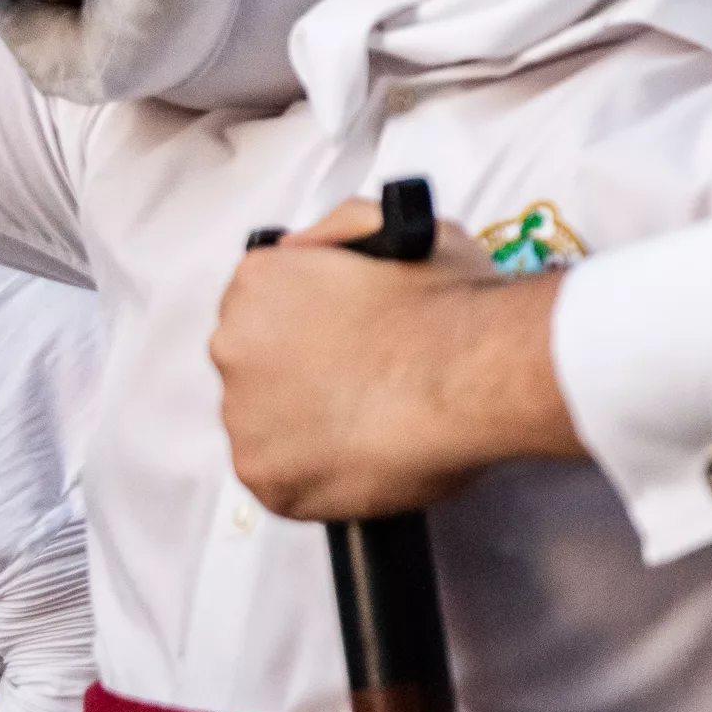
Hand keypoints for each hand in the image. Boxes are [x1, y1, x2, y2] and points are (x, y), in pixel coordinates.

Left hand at [212, 195, 582, 521]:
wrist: (478, 377)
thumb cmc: (451, 304)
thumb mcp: (407, 230)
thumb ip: (342, 230)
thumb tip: (299, 248)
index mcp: (258, 283)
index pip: (263, 302)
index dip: (308, 321)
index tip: (347, 337)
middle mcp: (232, 347)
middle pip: (255, 364)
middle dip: (301, 373)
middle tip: (367, 382)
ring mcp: (244, 419)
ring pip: (267, 426)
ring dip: (308, 425)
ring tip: (375, 423)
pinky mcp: (267, 481)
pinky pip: (284, 480)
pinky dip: (319, 475)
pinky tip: (368, 457)